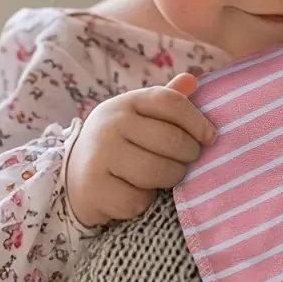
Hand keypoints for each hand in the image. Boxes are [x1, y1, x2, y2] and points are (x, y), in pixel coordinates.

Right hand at [66, 73, 215, 227]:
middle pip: (172, 140)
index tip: (210, 138)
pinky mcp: (94, 189)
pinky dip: (144, 202)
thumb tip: (192, 79)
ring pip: (159, 172)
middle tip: (185, 162)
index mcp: (126, 103)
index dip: (198, 121)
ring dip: (170, 180)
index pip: (171, 102)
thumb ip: (166, 101)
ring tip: (163, 177)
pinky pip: (139, 200)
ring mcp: (99, 156)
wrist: (72, 177)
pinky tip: (134, 193)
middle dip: (189, 156)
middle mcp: (110, 124)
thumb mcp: (137, 117)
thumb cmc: (119, 144)